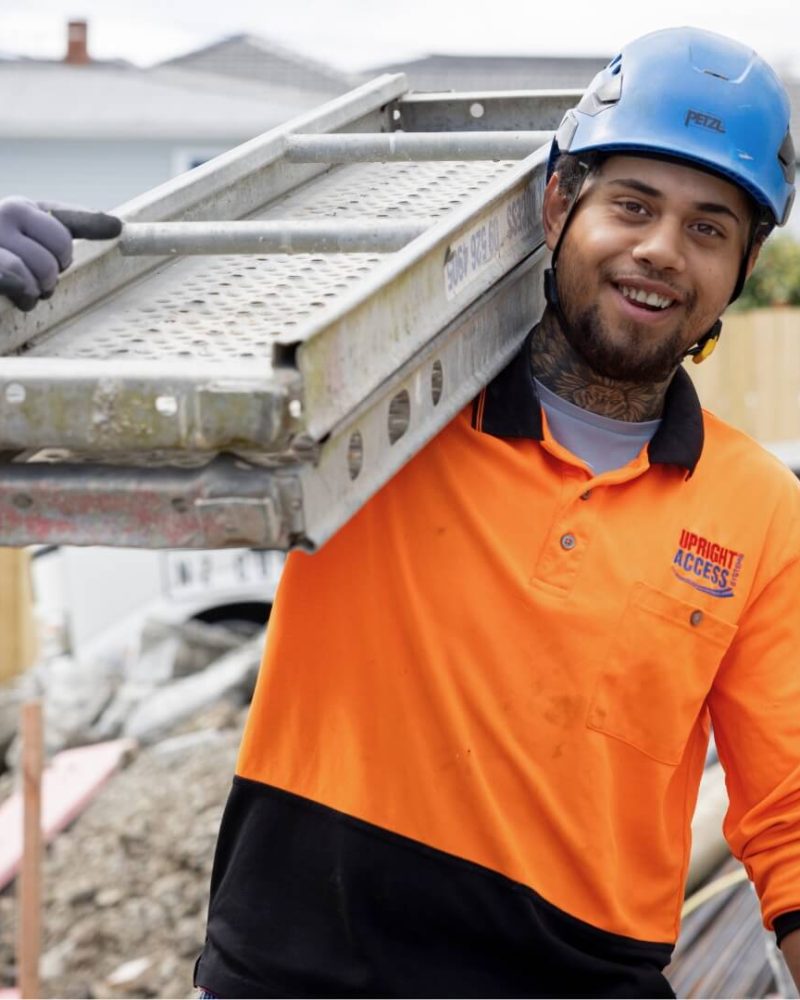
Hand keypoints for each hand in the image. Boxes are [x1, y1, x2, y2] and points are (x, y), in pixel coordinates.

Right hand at [0, 197, 121, 311]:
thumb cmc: (5, 249)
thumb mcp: (37, 231)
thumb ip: (75, 224)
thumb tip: (118, 226)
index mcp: (19, 208)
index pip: (64, 233)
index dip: (62, 257)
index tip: (57, 257)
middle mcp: (1, 215)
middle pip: (55, 256)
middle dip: (49, 276)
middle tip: (34, 279)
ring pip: (35, 273)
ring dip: (35, 291)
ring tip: (24, 290)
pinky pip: (16, 281)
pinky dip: (23, 296)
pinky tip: (17, 297)